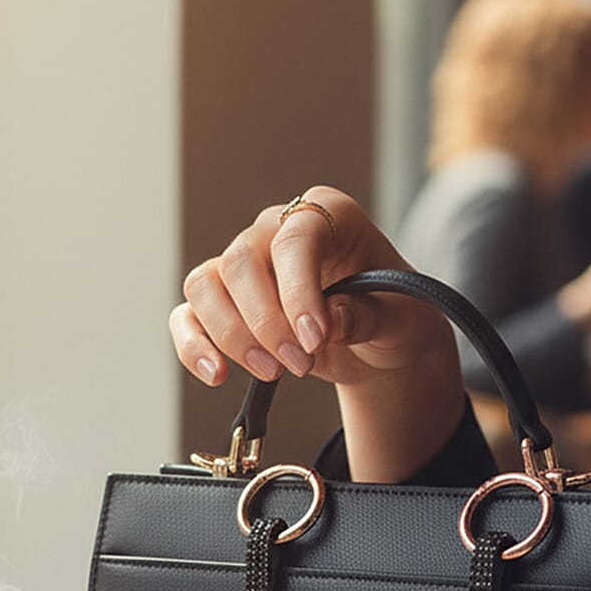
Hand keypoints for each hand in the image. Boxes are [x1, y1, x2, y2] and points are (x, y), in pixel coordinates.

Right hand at [170, 185, 466, 481]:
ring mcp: (245, 265)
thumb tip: (329, 320)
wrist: (378, 343)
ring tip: (272, 372)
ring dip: (232, 336)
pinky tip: (217, 375)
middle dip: (265, 323)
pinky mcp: (224, 302)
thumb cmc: (394, 315)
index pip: (294, 238)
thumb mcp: (402, 318)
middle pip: (241, 262)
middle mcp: (276, 230)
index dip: (297, 290)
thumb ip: (369, 315)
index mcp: (327, 216)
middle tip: (301, 365)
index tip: (315, 338)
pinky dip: (194, 346)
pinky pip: (188, 316)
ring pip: (206, 285)